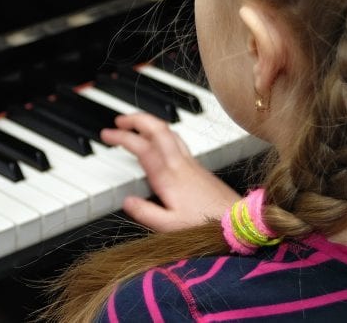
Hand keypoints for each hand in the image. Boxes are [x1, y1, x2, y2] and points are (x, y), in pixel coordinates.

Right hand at [101, 113, 239, 231]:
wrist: (239, 222)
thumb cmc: (207, 225)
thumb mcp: (170, 226)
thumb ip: (146, 213)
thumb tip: (126, 201)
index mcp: (169, 177)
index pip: (142, 147)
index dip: (122, 137)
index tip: (107, 135)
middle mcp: (180, 164)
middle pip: (158, 129)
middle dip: (136, 119)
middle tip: (119, 120)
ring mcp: (192, 163)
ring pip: (170, 131)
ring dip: (150, 123)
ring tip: (136, 125)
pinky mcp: (200, 167)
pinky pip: (178, 141)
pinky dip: (162, 134)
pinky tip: (159, 143)